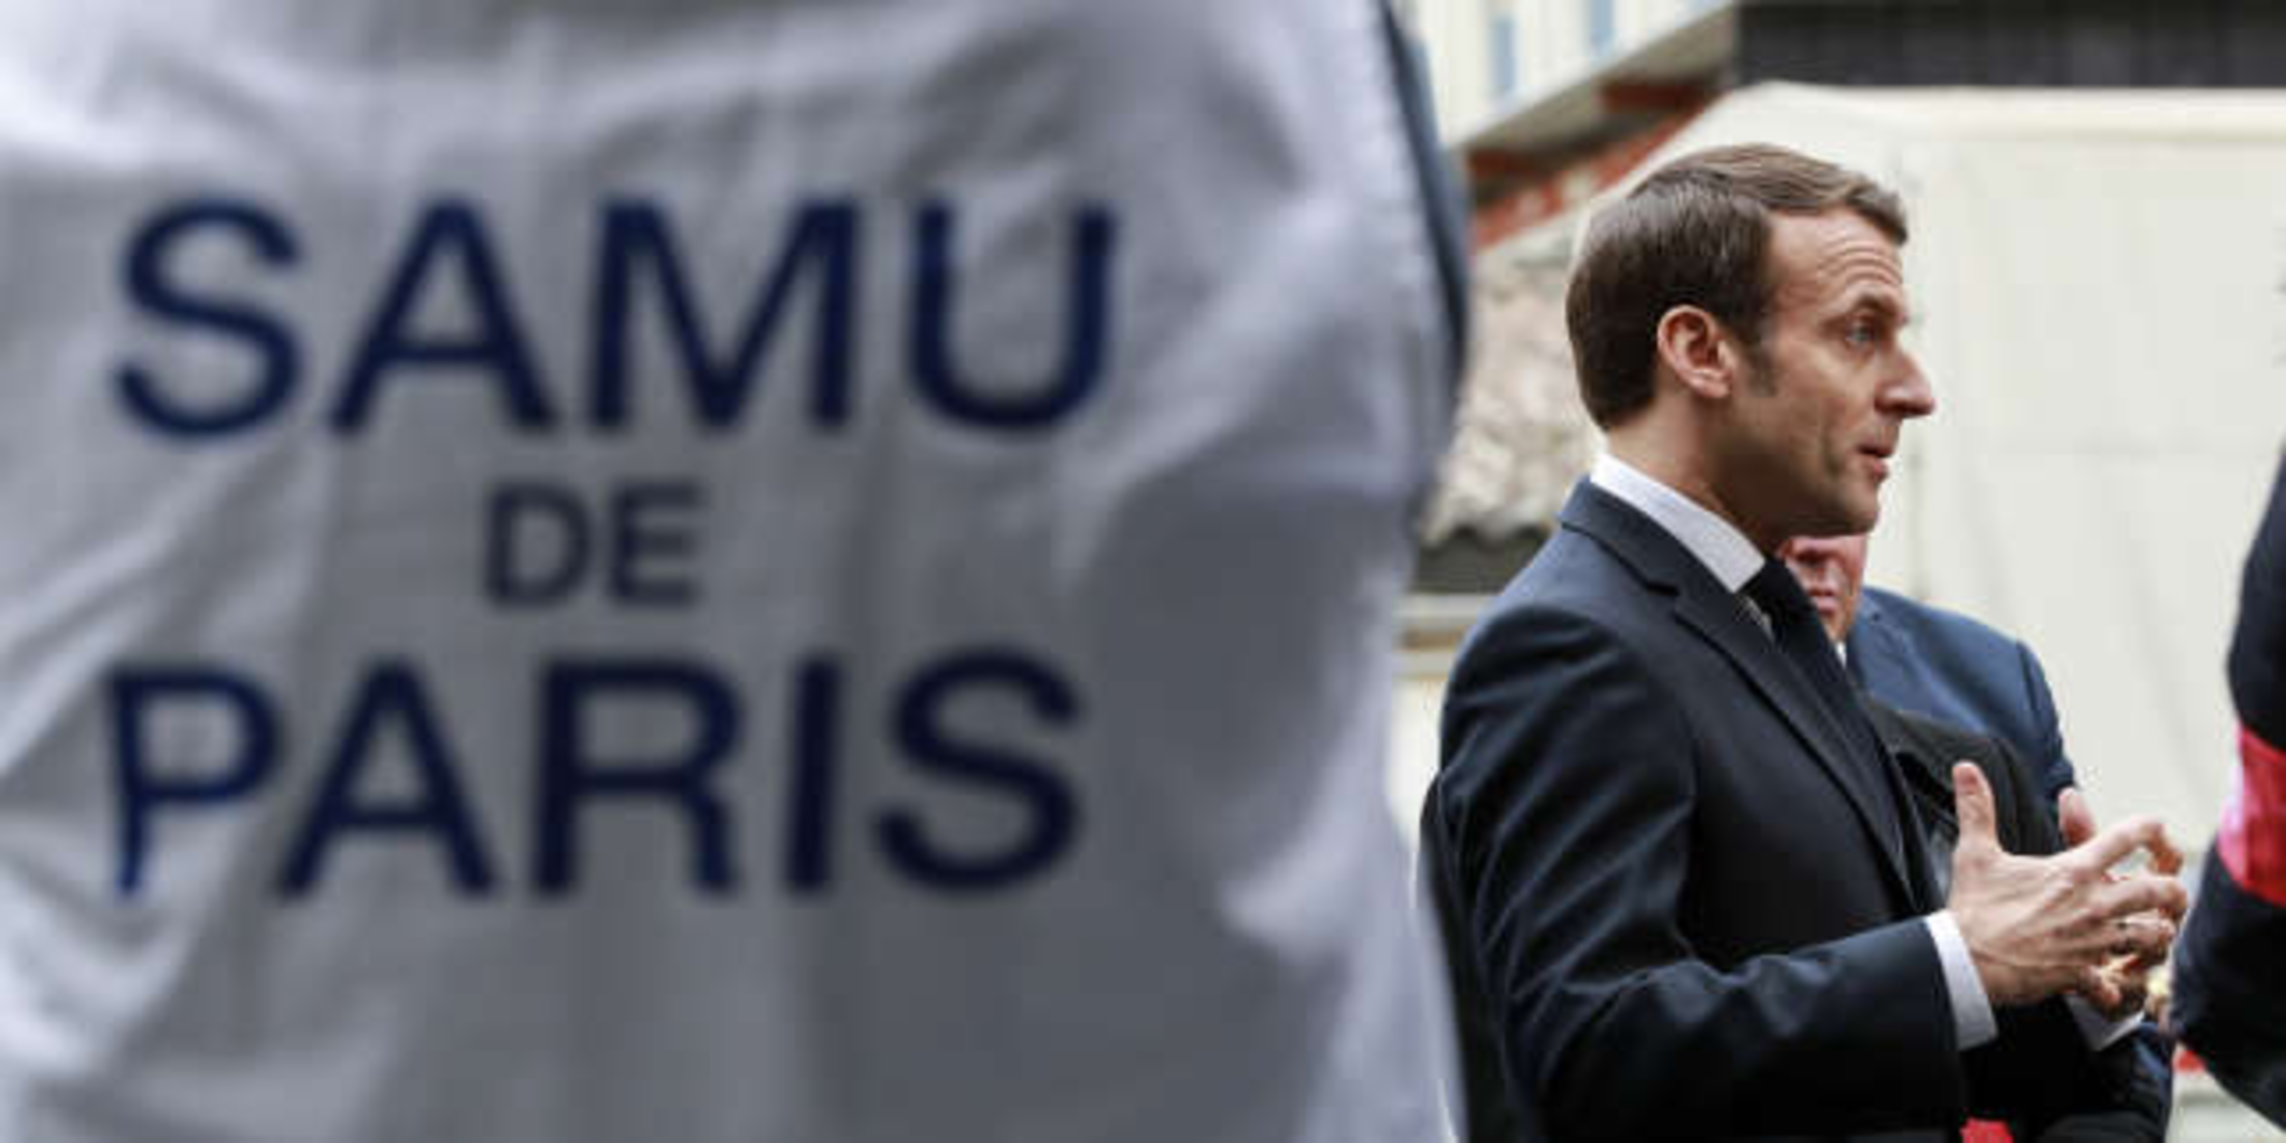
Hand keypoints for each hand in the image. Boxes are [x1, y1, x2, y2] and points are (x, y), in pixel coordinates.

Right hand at [1948, 764, 2187, 1007]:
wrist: (1965, 961)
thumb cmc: (1973, 907)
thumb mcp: (1975, 852)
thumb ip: (1977, 808)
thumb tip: (1965, 767)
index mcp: (2073, 870)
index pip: (2125, 838)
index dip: (2148, 828)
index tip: (2155, 827)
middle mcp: (2092, 904)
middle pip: (2156, 890)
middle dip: (2171, 889)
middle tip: (2171, 890)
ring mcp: (2091, 941)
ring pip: (2150, 936)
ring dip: (2156, 933)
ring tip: (2154, 931)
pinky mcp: (2082, 973)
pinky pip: (2113, 985)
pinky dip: (2114, 988)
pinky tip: (2112, 987)